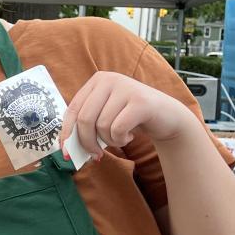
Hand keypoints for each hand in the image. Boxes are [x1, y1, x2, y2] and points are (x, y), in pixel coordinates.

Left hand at [60, 72, 193, 158]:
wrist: (167, 117)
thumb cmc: (131, 119)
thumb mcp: (106, 117)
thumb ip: (87, 126)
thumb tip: (66, 148)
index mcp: (97, 81)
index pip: (72, 109)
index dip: (67, 133)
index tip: (66, 154)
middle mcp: (109, 79)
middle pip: (84, 118)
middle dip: (87, 143)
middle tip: (96, 155)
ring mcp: (125, 88)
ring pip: (102, 126)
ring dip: (109, 141)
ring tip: (120, 138)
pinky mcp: (140, 101)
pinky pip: (118, 129)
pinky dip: (121, 140)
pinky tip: (129, 136)